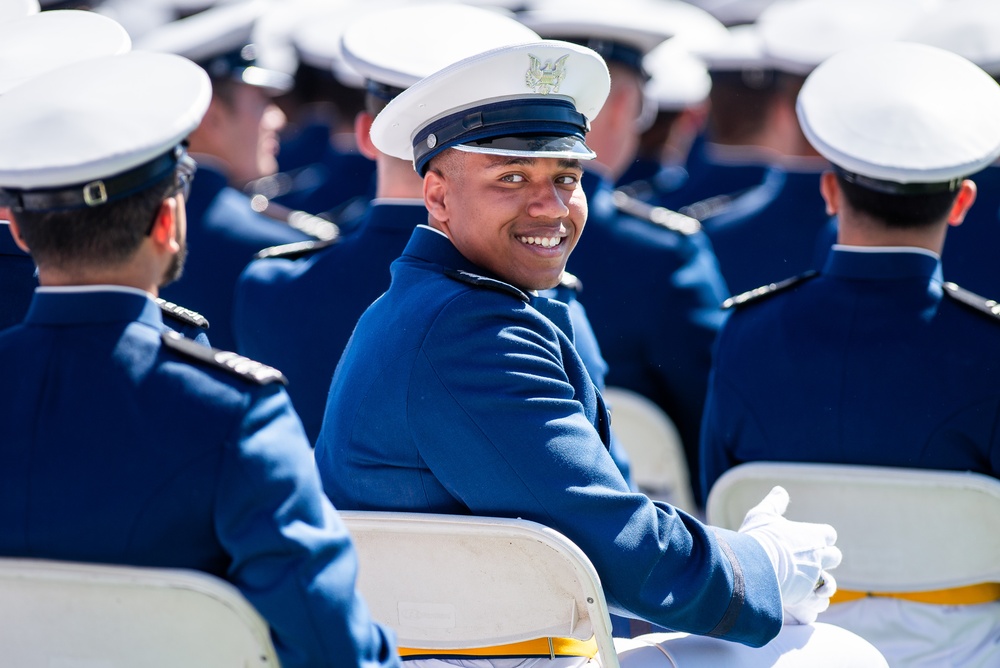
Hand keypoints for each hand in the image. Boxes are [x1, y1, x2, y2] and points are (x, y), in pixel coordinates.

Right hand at [738, 486, 841, 623]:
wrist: (752, 566)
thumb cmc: (757, 538)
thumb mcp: (762, 515)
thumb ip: (774, 503)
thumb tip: (780, 490)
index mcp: (811, 535)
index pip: (829, 534)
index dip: (820, 537)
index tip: (808, 539)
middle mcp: (818, 556)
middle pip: (835, 556)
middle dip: (824, 559)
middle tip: (807, 560)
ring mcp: (815, 577)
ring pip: (831, 583)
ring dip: (822, 583)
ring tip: (808, 584)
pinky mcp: (807, 596)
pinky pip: (821, 601)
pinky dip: (815, 600)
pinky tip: (804, 598)